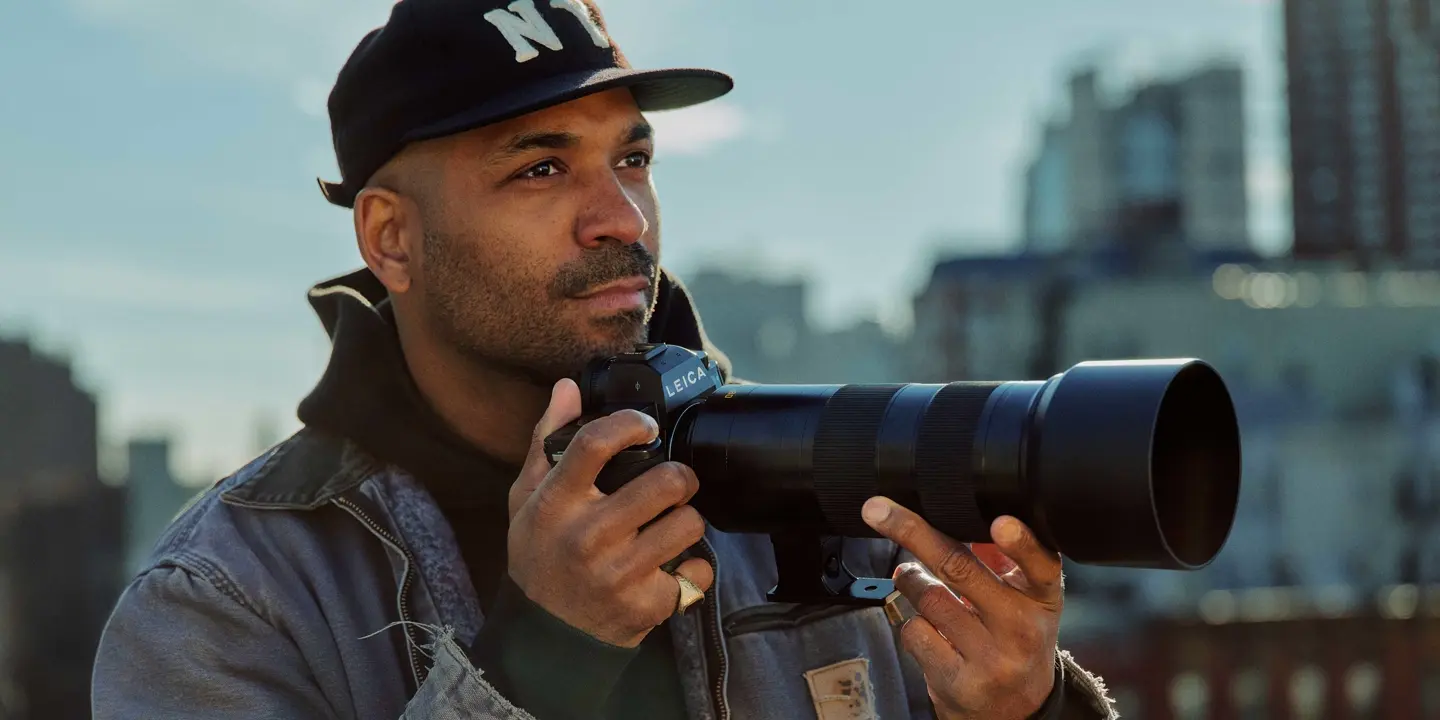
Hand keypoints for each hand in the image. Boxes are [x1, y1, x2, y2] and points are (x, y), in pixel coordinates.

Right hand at [506, 379, 713, 647]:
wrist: (545, 637)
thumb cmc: (538, 557)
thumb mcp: (527, 500)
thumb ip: (546, 441)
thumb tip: (567, 387)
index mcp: (555, 505)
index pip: (595, 444)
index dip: (629, 424)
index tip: (645, 427)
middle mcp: (587, 537)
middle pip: (665, 482)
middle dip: (680, 477)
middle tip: (674, 483)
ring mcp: (619, 574)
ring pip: (689, 523)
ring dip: (686, 521)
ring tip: (670, 526)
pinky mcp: (647, 605)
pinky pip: (698, 571)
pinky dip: (693, 570)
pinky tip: (671, 568)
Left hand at [862, 497, 1062, 718]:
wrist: (1018, 712)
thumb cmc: (1015, 638)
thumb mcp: (1024, 598)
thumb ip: (998, 558)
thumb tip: (950, 512)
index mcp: (1041, 598)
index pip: (1039, 565)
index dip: (1020, 543)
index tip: (1000, 522)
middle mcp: (1021, 628)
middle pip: (961, 570)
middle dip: (914, 532)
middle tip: (880, 511)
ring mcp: (990, 659)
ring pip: (928, 598)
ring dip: (910, 581)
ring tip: (915, 579)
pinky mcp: (959, 683)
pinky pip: (914, 632)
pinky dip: (911, 622)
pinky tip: (929, 629)